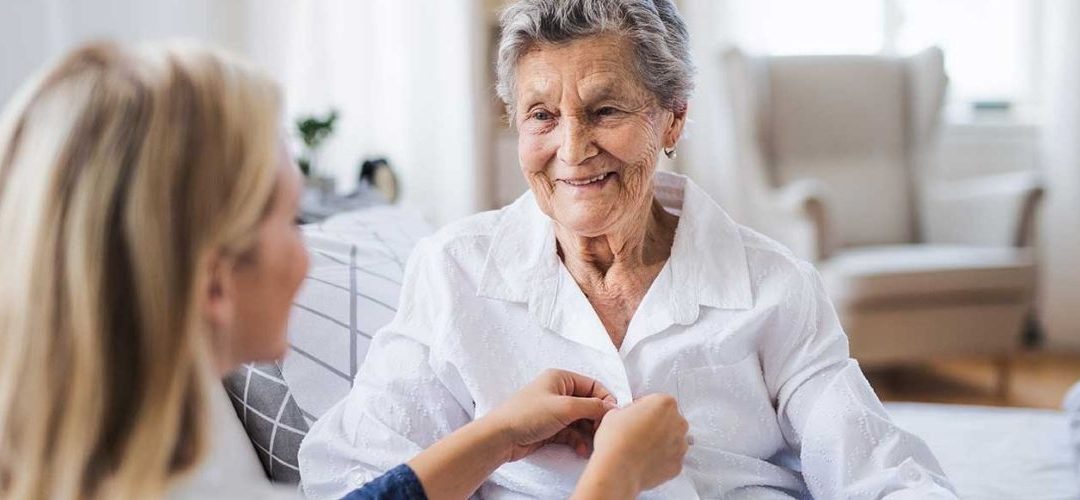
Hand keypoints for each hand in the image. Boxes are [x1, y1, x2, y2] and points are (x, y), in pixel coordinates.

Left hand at [482, 368, 617, 461]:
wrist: (501, 437)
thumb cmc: (529, 414)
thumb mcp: (565, 407)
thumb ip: (592, 406)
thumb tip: (612, 408)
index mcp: (561, 378)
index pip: (593, 386)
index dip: (605, 400)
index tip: (613, 416)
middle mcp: (559, 392)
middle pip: (588, 404)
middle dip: (597, 420)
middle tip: (602, 433)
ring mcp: (554, 411)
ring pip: (581, 421)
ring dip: (588, 433)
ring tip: (592, 445)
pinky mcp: (551, 428)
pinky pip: (572, 433)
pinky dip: (578, 441)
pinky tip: (582, 450)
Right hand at [581, 394, 688, 495]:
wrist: (617, 469)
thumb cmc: (616, 440)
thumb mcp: (615, 412)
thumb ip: (629, 411)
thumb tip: (629, 417)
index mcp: (665, 403)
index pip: (657, 401)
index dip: (644, 408)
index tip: (636, 415)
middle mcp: (678, 422)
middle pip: (669, 419)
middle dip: (656, 424)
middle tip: (638, 431)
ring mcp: (680, 445)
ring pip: (673, 439)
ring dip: (661, 441)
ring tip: (640, 447)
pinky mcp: (678, 464)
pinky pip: (671, 458)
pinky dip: (661, 459)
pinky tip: (645, 460)